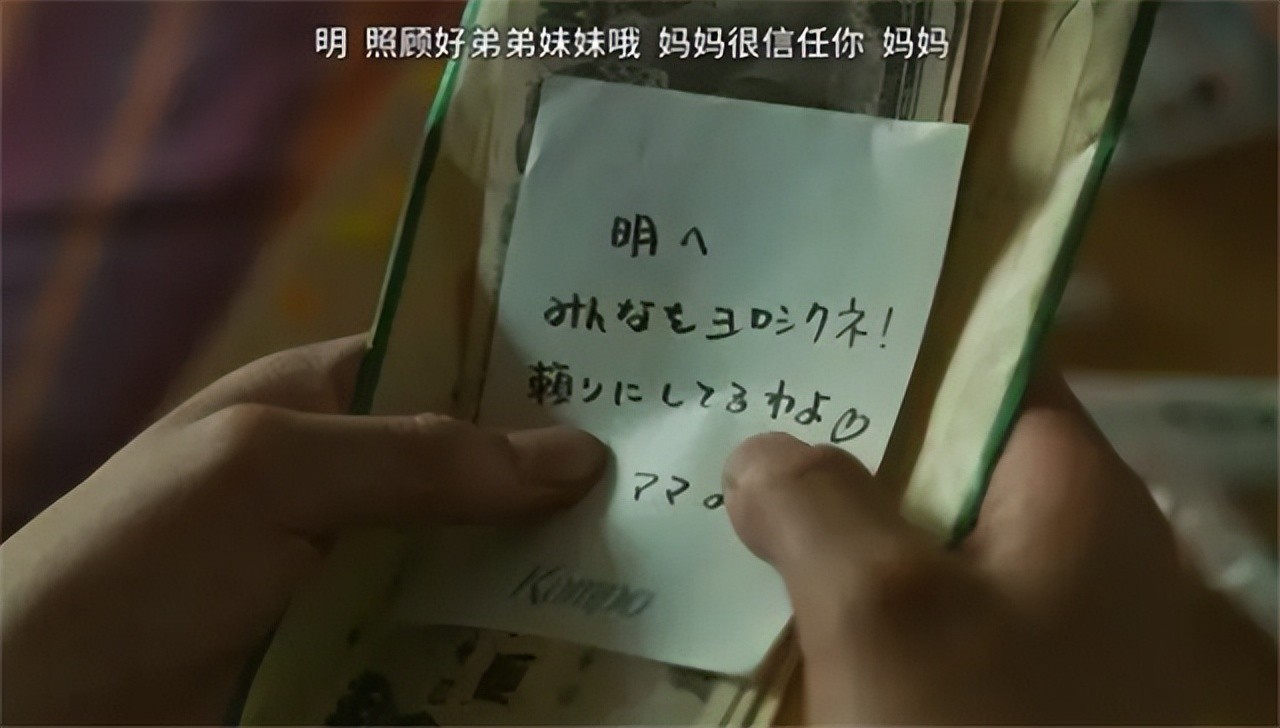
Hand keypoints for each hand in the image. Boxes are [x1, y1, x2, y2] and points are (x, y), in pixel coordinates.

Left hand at [1, 336, 606, 723]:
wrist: (47, 711)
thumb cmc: (137, 555)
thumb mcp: (268, 470)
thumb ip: (415, 457)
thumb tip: (576, 453)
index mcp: (322, 401)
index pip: (448, 361)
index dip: (534, 366)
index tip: (636, 380)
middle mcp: (354, 481)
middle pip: (480, 468)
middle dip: (561, 477)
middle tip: (673, 481)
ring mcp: (362, 573)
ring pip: (479, 557)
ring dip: (550, 565)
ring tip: (659, 563)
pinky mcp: (366, 654)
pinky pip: (457, 635)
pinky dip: (513, 637)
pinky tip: (589, 638)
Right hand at [723, 373, 1276, 724]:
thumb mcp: (886, 612)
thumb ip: (816, 504)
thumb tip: (761, 454)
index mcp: (1071, 493)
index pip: (985, 364)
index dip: (889, 337)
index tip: (787, 323)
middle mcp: (1062, 548)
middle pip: (935, 455)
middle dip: (828, 440)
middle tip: (719, 409)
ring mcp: (1029, 629)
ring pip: (908, 543)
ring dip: (821, 529)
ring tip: (713, 493)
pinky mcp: (989, 691)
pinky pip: (905, 621)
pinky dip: (837, 605)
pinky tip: (757, 596)